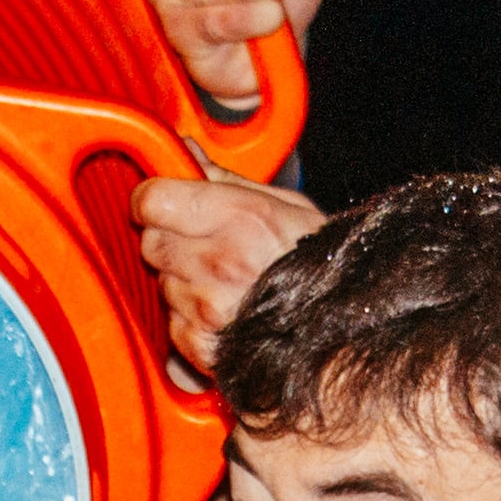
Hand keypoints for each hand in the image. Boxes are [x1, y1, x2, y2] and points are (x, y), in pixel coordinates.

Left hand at [133, 170, 324, 370]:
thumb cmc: (321, 263)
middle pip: (152, 242)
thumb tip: (186, 152)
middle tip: (201, 243)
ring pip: (163, 284)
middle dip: (169, 240)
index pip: (153, 202)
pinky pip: (173, 325)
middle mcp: (220, 264)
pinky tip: (224, 313)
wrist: (348, 326)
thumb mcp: (287, 205)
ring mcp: (209, 309)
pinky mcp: (204, 348)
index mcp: (241, 218)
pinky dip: (190, 321)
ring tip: (223, 282)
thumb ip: (226, 179)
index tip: (159, 200)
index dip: (152, 198)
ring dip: (182, 282)